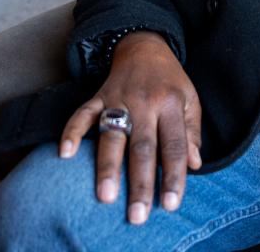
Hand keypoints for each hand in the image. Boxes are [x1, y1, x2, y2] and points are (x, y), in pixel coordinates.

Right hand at [59, 30, 202, 224]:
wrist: (144, 46)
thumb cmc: (170, 80)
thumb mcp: (190, 99)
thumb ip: (192, 132)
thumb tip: (194, 165)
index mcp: (170, 104)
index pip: (174, 146)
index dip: (174, 176)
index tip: (170, 204)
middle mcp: (144, 103)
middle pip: (143, 148)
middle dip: (139, 183)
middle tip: (137, 214)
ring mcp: (118, 99)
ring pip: (112, 136)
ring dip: (107, 167)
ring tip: (105, 196)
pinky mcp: (98, 96)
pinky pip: (82, 114)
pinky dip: (72, 132)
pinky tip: (65, 153)